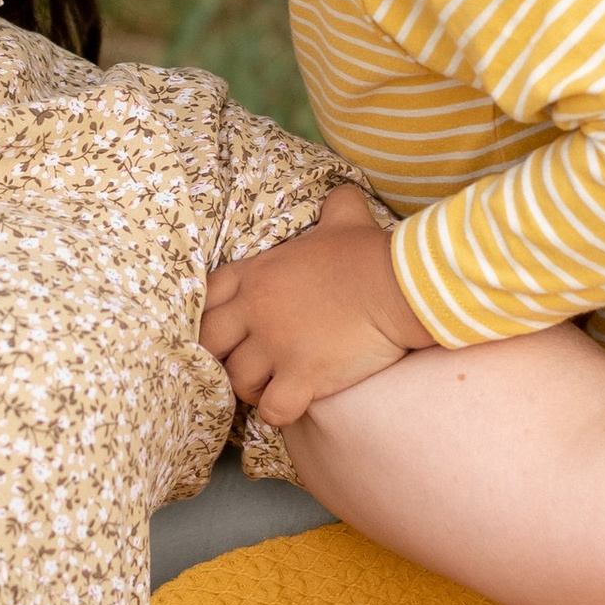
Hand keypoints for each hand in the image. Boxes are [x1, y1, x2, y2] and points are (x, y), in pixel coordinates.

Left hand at [201, 183, 436, 427]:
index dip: (209, 318)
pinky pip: (273, 408)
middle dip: (222, 357)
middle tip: (244, 364)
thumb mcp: (343, 220)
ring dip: (251, 388)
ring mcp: (276, 346)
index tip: (226, 331)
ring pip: (237, 380)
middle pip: (210, 344)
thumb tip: (345, 192)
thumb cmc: (369, 253)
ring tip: (271, 387)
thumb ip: (334, 207)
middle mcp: (256, 310)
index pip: (206, 298)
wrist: (398, 286)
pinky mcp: (302, 376)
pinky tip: (295, 403)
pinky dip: (279, 411)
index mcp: (257, 275)